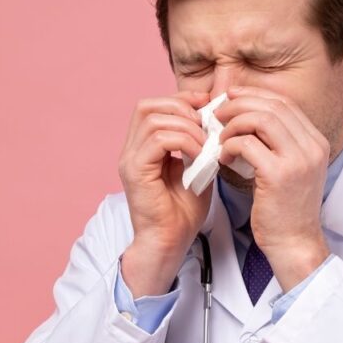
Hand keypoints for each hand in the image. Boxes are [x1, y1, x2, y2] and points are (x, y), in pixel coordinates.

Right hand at [118, 91, 211, 296]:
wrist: (170, 242)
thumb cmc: (182, 212)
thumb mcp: (196, 168)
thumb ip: (198, 144)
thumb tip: (212, 120)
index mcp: (142, 147)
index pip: (153, 106)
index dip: (180, 100)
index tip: (207, 106)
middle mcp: (131, 150)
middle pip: (147, 106)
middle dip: (181, 108)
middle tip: (206, 125)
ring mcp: (130, 160)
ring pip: (154, 120)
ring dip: (186, 127)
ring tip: (205, 145)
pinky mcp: (135, 171)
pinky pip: (158, 140)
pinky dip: (183, 142)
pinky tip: (199, 156)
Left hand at [215, 86, 331, 291]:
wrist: (294, 243)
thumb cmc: (285, 209)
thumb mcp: (290, 169)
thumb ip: (277, 143)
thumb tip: (247, 117)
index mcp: (316, 142)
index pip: (285, 102)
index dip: (255, 94)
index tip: (232, 97)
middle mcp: (312, 147)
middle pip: (273, 105)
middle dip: (240, 103)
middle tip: (218, 112)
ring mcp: (298, 160)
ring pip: (260, 119)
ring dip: (234, 123)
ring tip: (220, 137)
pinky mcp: (279, 174)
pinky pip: (247, 144)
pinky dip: (230, 145)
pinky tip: (223, 156)